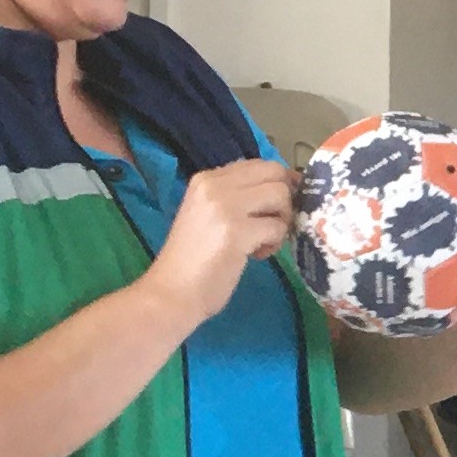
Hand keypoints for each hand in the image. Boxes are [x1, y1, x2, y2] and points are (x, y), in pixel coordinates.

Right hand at [145, 158, 297, 326]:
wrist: (171, 292)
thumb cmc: (192, 260)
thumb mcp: (208, 215)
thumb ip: (236, 198)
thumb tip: (280, 189)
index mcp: (206, 179)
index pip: (258, 164)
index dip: (279, 182)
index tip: (279, 206)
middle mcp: (214, 185)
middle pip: (275, 174)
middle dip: (284, 201)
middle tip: (273, 226)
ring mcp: (225, 206)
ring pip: (280, 196)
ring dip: (282, 221)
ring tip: (263, 243)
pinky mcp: (236, 231)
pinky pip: (277, 226)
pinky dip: (275, 243)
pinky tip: (257, 256)